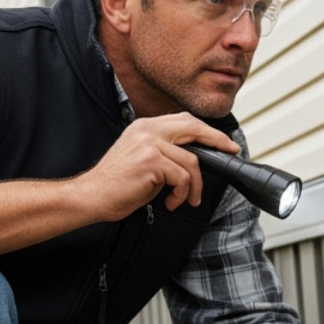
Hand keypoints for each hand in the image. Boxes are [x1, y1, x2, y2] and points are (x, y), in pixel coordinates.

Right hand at [77, 113, 237, 220]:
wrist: (92, 195)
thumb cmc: (118, 184)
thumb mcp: (145, 159)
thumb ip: (166, 152)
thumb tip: (196, 158)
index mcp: (145, 126)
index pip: (184, 120)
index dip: (208, 131)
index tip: (224, 142)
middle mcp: (147, 129)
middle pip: (194, 128)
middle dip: (217, 141)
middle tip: (231, 152)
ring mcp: (149, 143)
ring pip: (192, 161)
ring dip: (194, 187)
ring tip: (182, 200)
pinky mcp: (151, 161)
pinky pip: (183, 178)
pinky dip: (181, 195)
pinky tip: (169, 202)